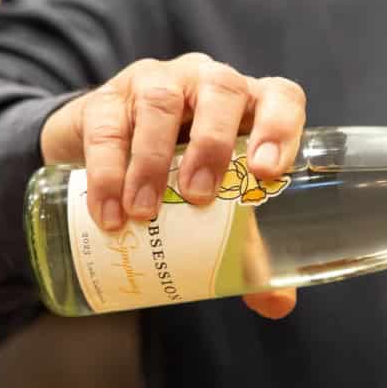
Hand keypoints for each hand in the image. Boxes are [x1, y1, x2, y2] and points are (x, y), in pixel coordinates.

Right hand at [40, 53, 305, 318]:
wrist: (107, 155)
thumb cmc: (184, 178)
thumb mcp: (219, 208)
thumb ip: (248, 250)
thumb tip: (278, 305)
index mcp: (250, 106)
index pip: (280, 97)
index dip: (280, 126)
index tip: (266, 172)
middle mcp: (207, 83)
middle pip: (221, 89)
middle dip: (212, 143)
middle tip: (197, 197)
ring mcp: (156, 82)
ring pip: (161, 101)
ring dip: (153, 159)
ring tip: (145, 212)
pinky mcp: (106, 99)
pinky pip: (107, 125)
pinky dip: (106, 170)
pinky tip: (108, 211)